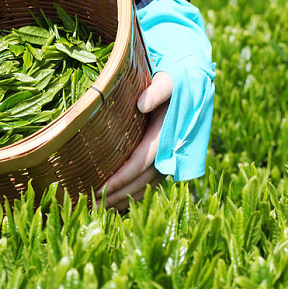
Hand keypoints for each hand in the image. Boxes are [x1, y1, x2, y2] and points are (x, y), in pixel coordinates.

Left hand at [99, 72, 172, 209]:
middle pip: (141, 181)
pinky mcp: (168, 159)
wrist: (196, 81)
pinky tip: (117, 202)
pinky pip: (150, 182)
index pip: (139, 164)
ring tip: (99, 209)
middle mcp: (171, 151)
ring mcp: (171, 158)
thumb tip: (142, 103)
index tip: (99, 190)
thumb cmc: (178, 79)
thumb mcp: (170, 80)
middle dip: (117, 196)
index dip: (120, 179)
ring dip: (124, 199)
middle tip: (91, 206)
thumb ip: (158, 90)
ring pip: (146, 186)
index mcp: (167, 135)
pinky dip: (134, 194)